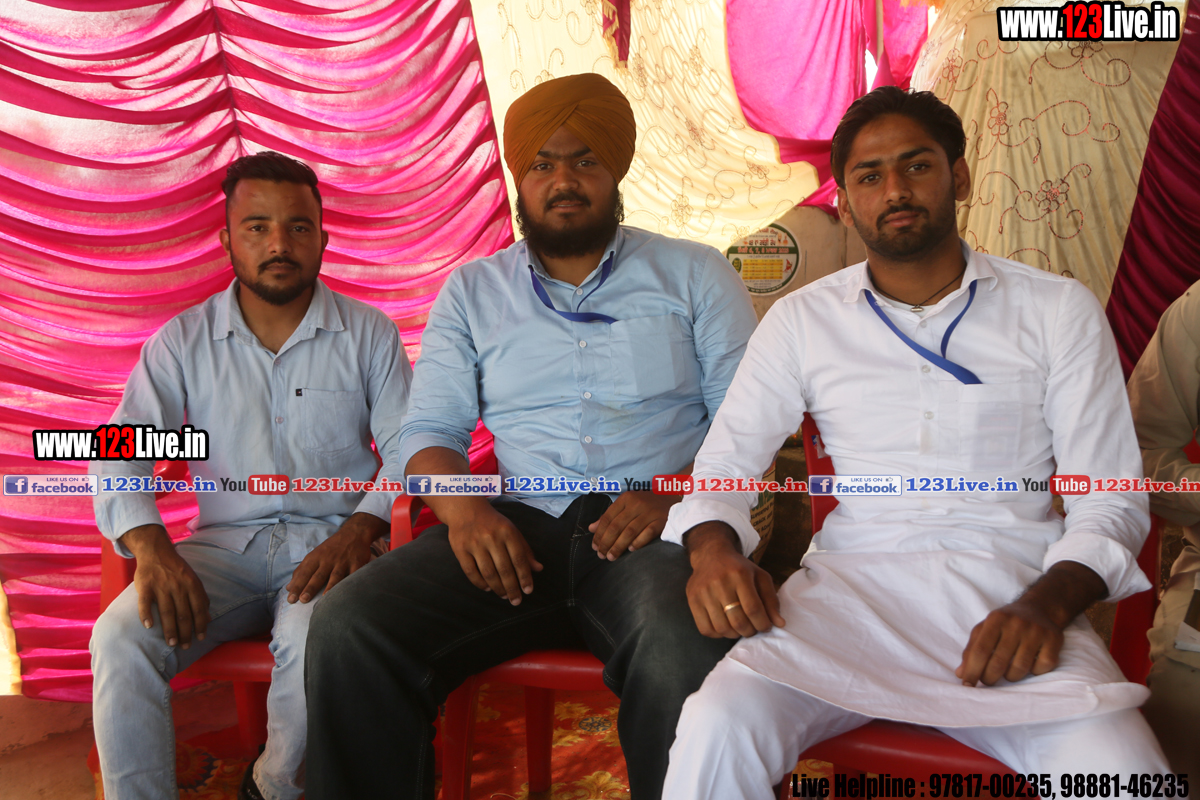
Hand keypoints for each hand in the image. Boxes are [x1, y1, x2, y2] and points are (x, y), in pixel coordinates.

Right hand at [121, 524, 209, 648]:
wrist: (156, 552)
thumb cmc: (177, 570)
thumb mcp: (193, 580)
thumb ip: (201, 598)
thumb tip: (208, 618)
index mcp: (192, 584)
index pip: (198, 609)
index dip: (200, 625)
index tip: (200, 638)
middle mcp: (178, 586)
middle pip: (183, 614)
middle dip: (185, 633)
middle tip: (185, 646)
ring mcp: (161, 586)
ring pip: (166, 612)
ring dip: (169, 630)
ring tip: (171, 643)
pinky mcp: (145, 586)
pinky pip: (145, 603)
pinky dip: (146, 615)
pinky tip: (149, 627)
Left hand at [286, 512, 386, 602]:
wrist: (354, 533)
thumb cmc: (331, 548)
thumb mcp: (314, 555)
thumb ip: (301, 571)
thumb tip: (289, 588)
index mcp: (316, 558)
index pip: (304, 573)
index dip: (297, 586)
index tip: (291, 599)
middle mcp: (328, 560)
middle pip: (318, 576)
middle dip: (310, 588)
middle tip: (303, 600)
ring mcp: (343, 562)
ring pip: (335, 576)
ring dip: (329, 588)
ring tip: (324, 600)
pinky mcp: (357, 563)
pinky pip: (353, 574)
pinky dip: (351, 582)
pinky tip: (347, 592)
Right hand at [446, 504, 542, 604]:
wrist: (466, 509)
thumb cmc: (493, 523)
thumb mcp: (512, 531)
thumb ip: (525, 549)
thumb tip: (538, 568)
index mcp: (507, 532)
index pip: (519, 559)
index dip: (524, 577)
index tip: (528, 591)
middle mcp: (492, 537)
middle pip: (504, 569)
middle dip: (512, 588)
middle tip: (516, 600)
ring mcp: (475, 543)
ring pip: (488, 573)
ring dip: (498, 588)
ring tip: (504, 596)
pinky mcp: (460, 549)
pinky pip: (471, 572)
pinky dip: (480, 583)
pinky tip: (487, 588)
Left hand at [588, 491, 678, 559]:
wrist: (673, 498)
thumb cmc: (646, 503)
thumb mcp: (627, 504)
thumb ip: (610, 516)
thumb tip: (591, 528)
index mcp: (626, 499)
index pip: (608, 517)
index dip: (599, 533)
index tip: (594, 546)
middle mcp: (637, 504)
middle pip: (617, 526)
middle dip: (606, 542)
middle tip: (601, 555)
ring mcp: (650, 512)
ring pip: (629, 531)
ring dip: (618, 546)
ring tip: (611, 557)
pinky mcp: (661, 521)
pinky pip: (647, 533)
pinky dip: (638, 542)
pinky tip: (630, 550)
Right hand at [684, 522, 783, 637]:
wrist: (711, 555)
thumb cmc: (739, 568)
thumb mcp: (760, 577)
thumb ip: (771, 600)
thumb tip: (779, 623)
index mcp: (739, 574)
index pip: (753, 609)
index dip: (763, 623)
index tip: (766, 626)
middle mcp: (719, 582)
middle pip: (738, 621)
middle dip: (750, 631)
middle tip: (753, 629)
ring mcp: (703, 592)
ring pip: (722, 628)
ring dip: (735, 634)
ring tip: (740, 628)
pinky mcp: (692, 599)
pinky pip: (706, 629)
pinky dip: (718, 634)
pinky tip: (725, 626)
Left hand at [955, 598, 1063, 685]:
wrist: (1039, 608)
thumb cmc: (1006, 623)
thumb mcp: (985, 629)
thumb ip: (971, 650)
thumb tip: (961, 674)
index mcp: (995, 619)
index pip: (980, 650)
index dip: (972, 671)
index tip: (967, 685)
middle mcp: (1016, 624)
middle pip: (998, 662)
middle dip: (989, 678)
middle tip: (987, 681)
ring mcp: (1036, 631)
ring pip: (1020, 668)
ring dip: (1011, 677)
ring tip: (1008, 672)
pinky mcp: (1054, 639)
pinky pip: (1042, 667)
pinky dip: (1034, 672)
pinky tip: (1030, 665)